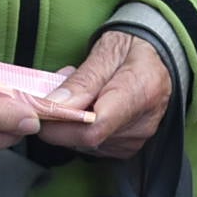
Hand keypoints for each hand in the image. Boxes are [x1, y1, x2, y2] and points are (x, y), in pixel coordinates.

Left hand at [33, 29, 175, 160]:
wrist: (157, 57)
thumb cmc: (132, 48)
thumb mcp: (106, 51)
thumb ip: (81, 81)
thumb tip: (54, 106)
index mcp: (142, 92)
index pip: (94, 127)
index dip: (60, 124)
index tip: (40, 109)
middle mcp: (144, 123)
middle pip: (87, 137)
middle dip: (62, 117)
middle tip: (60, 87)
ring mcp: (137, 139)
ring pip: (85, 144)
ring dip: (70, 122)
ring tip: (78, 93)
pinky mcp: (127, 147)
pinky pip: (92, 145)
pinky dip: (80, 128)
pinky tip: (87, 107)